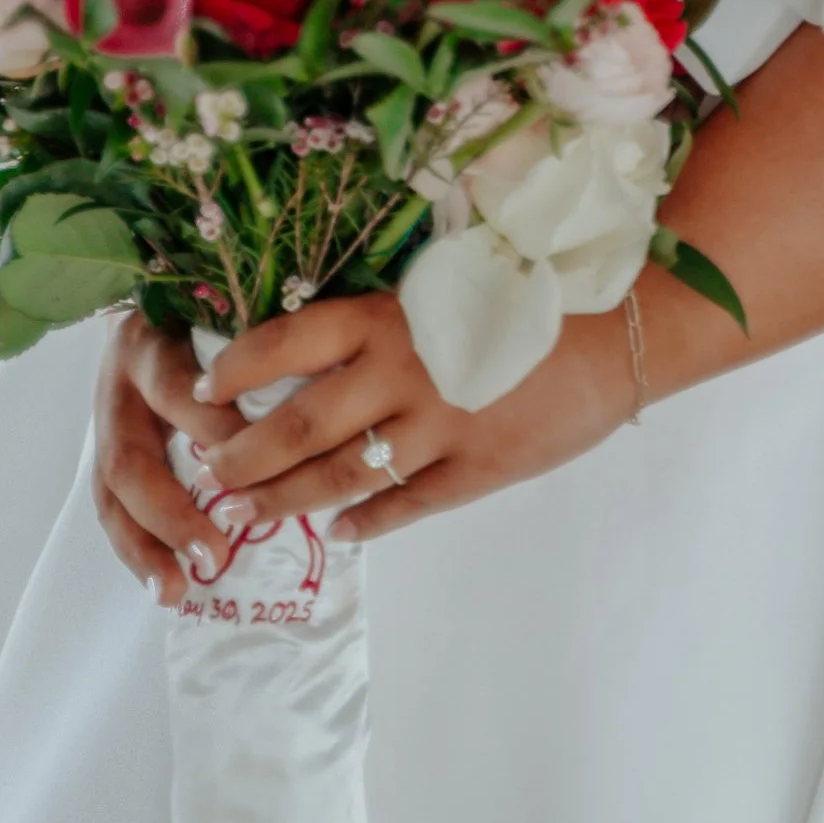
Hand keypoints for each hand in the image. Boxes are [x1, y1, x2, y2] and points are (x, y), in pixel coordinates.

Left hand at [90, 291, 641, 592]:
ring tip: (251, 514)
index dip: (234, 372)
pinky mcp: (477, 469)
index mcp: (389, 317)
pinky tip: (340, 533)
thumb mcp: (446, 289)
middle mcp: (402, 373)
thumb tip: (311, 352)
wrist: (622, 329)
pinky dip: (365, 523)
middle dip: (243, 458)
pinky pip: (405, 505)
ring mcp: (439, 428)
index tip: (201, 394)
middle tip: (211, 479)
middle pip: (297, 426)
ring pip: (340, 476)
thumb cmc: (533, 295)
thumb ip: (383, 322)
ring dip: (287, 499)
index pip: (284, 344)